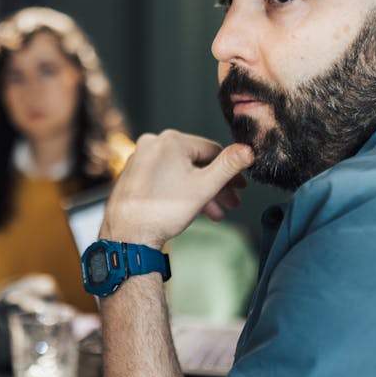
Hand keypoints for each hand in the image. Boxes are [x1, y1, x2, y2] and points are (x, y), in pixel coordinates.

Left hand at [101, 131, 252, 247]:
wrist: (128, 235)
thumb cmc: (161, 212)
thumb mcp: (205, 187)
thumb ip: (228, 166)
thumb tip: (247, 150)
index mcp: (171, 141)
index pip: (212, 150)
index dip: (230, 171)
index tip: (240, 187)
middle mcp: (152, 144)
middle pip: (196, 162)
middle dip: (216, 186)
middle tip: (230, 203)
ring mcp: (140, 159)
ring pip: (180, 172)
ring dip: (200, 193)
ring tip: (214, 213)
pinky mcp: (132, 174)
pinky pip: (164, 178)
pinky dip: (179, 192)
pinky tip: (191, 209)